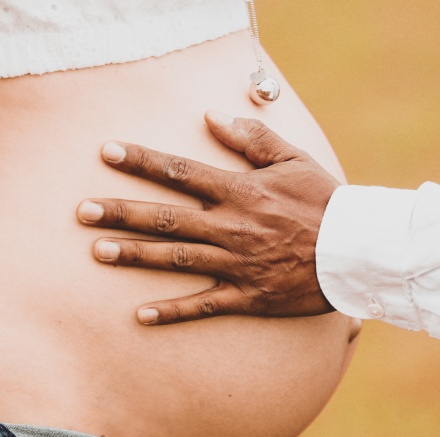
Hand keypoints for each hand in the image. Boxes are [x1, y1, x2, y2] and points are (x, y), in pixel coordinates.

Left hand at [77, 111, 339, 324]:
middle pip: (166, 218)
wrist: (358, 252)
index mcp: (241, 191)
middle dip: (121, 212)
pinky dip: (172, 312)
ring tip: (97, 252)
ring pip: (176, 260)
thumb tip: (211, 117)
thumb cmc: (326, 201)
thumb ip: (252, 139)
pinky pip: (204, 305)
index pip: (181, 172)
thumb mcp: (294, 160)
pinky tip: (140, 315)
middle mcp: (232, 227)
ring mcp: (237, 264)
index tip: (107, 151)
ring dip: (135, 256)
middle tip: (82, 211)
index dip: (141, 161)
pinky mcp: (248, 296)